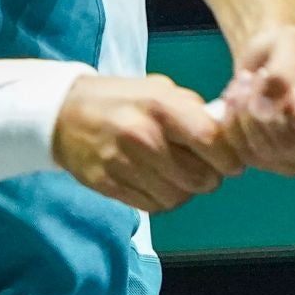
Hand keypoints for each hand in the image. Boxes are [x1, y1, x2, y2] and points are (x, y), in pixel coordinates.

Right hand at [53, 74, 243, 212]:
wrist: (63, 113)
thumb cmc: (120, 99)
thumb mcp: (158, 88)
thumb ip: (192, 109)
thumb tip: (225, 132)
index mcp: (160, 104)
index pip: (211, 140)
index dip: (229, 156)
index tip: (231, 160)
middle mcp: (143, 135)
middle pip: (201, 177)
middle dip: (210, 177)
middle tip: (203, 169)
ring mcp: (123, 163)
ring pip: (179, 197)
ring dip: (185, 191)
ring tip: (177, 175)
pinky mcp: (108, 185)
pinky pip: (154, 206)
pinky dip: (163, 199)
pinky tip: (157, 183)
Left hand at [218, 25, 294, 177]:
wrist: (265, 62)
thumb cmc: (287, 49)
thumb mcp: (288, 44)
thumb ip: (283, 71)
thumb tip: (266, 110)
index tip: (292, 96)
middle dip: (268, 110)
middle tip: (253, 78)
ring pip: (271, 150)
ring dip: (245, 113)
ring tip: (243, 83)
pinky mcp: (275, 163)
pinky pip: (248, 154)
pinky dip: (233, 125)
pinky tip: (235, 101)